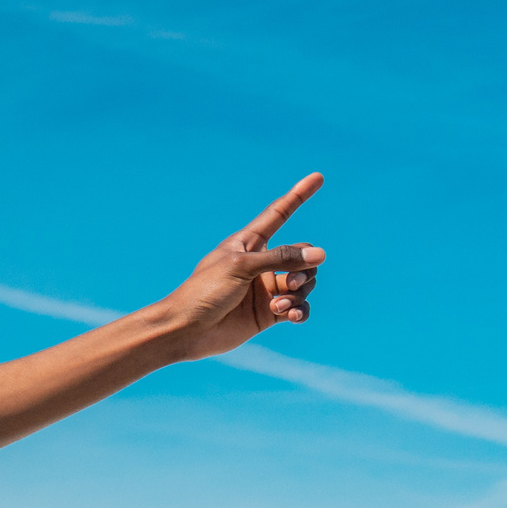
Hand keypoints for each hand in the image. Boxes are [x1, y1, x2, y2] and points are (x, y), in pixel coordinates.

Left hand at [160, 174, 326, 359]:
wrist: (185, 331)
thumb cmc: (203, 292)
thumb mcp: (241, 267)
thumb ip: (281, 258)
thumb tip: (320, 255)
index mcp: (248, 243)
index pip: (279, 214)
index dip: (298, 196)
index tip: (317, 176)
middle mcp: (260, 263)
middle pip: (302, 255)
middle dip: (304, 267)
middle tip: (289, 281)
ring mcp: (266, 288)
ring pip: (304, 282)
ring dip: (299, 292)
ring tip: (280, 304)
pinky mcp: (269, 312)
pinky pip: (299, 306)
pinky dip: (300, 310)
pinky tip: (291, 315)